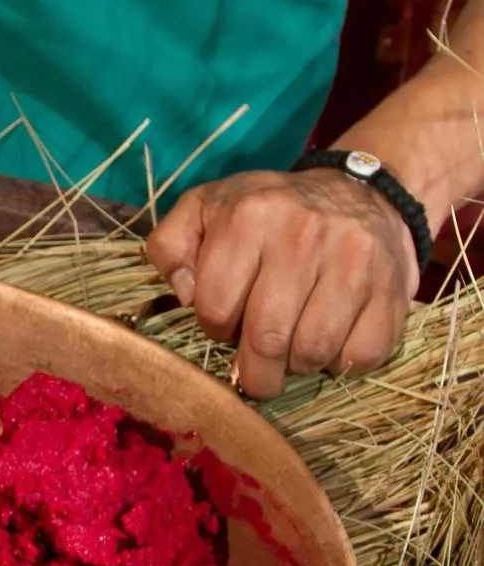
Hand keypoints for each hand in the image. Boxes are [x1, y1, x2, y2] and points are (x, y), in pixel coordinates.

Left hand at [145, 168, 416, 398]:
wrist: (360, 194)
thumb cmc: (270, 214)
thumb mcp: (207, 209)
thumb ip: (172, 246)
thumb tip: (185, 294)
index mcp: (250, 215)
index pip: (214, 306)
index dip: (215, 327)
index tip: (226, 322)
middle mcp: (304, 233)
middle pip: (266, 339)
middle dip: (254, 370)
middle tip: (255, 371)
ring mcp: (355, 261)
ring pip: (312, 353)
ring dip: (297, 366)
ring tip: (293, 348)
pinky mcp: (392, 290)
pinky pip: (359, 357)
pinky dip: (340, 362)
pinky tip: (332, 340)